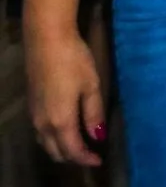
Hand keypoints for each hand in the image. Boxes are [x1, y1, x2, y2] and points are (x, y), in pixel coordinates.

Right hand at [25, 27, 104, 165]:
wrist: (46, 40)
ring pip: (45, 144)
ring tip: (80, 144)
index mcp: (60, 121)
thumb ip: (93, 114)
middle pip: (56, 152)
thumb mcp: (91, 85)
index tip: (99, 161)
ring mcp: (34, 115)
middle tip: (91, 154)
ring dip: (61, 149)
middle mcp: (42, 124)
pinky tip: (64, 131)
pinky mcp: (31, 106)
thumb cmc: (74, 60)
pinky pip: (40, 133)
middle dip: (73, 157)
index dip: (86, 159)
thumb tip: (97, 136)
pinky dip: (52, 139)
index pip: (72, 150)